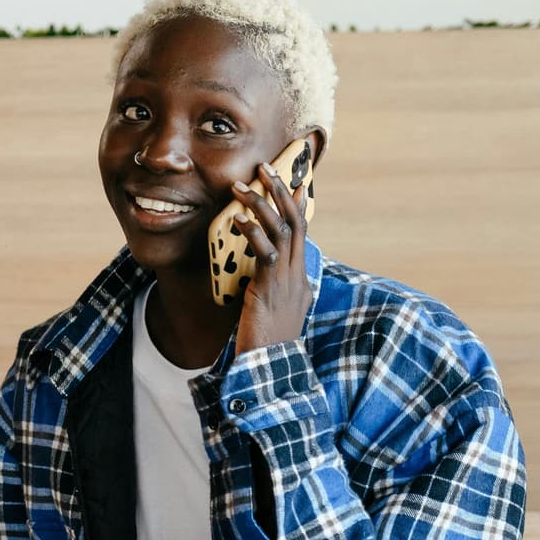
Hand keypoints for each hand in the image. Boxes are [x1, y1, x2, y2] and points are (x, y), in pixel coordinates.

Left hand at [228, 160, 311, 354]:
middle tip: (265, 168)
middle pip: (296, 222)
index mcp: (300, 280)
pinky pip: (265, 252)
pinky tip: (237, 220)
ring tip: (242, 186)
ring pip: (282, 231)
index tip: (291, 181)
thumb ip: (270, 291)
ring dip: (262, 204)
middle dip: (281, 191)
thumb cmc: (265, 346)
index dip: (296, 205)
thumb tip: (262, 276)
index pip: (302, 233)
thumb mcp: (271, 313)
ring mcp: (287, 282)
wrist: (269, 371)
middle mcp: (298, 276)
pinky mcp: (270, 289)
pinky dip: (252, 232)